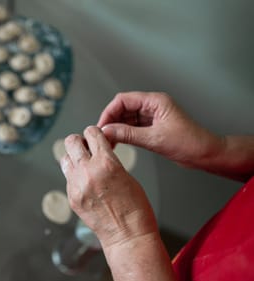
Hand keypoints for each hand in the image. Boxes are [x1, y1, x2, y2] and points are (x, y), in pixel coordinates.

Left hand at [61, 126, 157, 248]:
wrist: (127, 235)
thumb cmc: (135, 208)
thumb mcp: (126, 175)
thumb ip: (108, 160)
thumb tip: (98, 151)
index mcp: (106, 162)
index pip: (91, 133)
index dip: (95, 133)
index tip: (96, 137)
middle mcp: (88, 171)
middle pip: (70, 141)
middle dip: (79, 141)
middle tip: (86, 148)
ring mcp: (76, 185)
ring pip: (64, 159)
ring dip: (73, 158)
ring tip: (84, 166)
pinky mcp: (72, 198)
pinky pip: (67, 178)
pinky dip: (74, 177)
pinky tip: (86, 184)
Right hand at [97, 92, 222, 168]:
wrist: (204, 154)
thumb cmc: (189, 143)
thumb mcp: (154, 139)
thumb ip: (128, 134)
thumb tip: (108, 131)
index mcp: (155, 101)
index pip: (123, 100)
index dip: (109, 112)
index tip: (101, 126)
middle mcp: (152, 106)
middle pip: (122, 108)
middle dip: (111, 121)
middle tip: (102, 135)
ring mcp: (152, 116)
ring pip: (126, 118)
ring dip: (116, 129)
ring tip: (108, 141)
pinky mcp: (152, 127)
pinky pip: (132, 127)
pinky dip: (123, 134)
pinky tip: (117, 142)